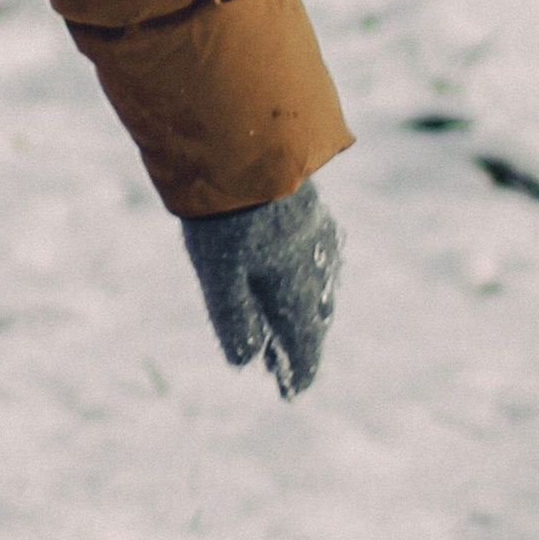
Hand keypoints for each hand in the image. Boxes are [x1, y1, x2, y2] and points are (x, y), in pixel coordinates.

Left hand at [182, 177, 339, 399]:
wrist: (249, 144)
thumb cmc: (228, 214)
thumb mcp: (219, 273)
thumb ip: (233, 318)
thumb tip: (242, 361)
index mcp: (294, 287)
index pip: (304, 342)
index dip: (297, 372)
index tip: (290, 395)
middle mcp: (313, 265)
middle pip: (313, 315)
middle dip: (301, 344)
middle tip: (285, 369)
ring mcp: (316, 235)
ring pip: (319, 284)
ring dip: (308, 310)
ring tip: (294, 326)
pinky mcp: (310, 208)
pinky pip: (319, 255)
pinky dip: (311, 276)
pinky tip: (304, 268)